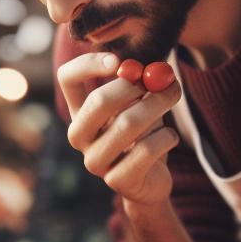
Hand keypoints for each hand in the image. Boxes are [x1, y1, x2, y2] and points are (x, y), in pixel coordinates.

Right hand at [56, 51, 181, 207]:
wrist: (152, 181)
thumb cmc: (145, 135)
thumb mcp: (140, 104)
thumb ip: (142, 84)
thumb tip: (155, 69)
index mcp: (80, 112)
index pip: (67, 78)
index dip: (88, 64)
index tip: (119, 61)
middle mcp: (80, 137)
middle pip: (98, 101)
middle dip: (135, 85)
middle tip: (163, 78)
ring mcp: (95, 162)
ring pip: (128, 124)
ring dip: (158, 105)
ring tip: (173, 98)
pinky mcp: (118, 181)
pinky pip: (146, 149)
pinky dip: (166, 137)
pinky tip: (170, 137)